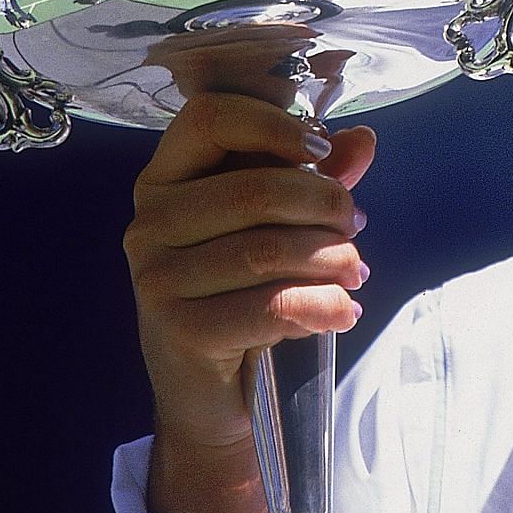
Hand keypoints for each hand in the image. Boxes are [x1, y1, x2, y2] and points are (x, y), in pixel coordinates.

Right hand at [124, 29, 377, 512]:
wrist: (212, 400)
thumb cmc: (247, 292)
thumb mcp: (282, 228)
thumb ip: (317, 173)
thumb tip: (364, 132)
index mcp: (169, 176)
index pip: (213, 112)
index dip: (279, 122)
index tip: (327, 148)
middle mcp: (149, 219)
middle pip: (253, 183)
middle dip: (322, 198)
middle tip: (357, 218)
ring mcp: (155, 278)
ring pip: (265, 244)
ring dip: (329, 252)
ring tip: (356, 264)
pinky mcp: (179, 332)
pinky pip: (264, 302)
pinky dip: (318, 302)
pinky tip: (345, 304)